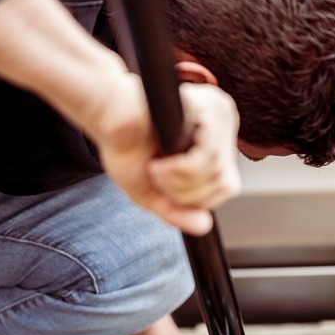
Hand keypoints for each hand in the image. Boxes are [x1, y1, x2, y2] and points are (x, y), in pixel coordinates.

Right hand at [91, 75, 241, 234]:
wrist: (107, 116)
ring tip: (155, 167)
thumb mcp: (152, 192)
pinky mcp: (206, 109)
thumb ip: (178, 211)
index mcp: (215, 144)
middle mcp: (222, 127)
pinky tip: (158, 163)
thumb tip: (204, 225)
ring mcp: (218, 116)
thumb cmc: (126, 146)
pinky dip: (178, 171)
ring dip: (177, 182)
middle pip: (225, 185)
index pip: (227, 187)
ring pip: (216, 174)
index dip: (194, 198)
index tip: (164, 183)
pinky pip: (206, 159)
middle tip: (157, 175)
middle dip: (184, 193)